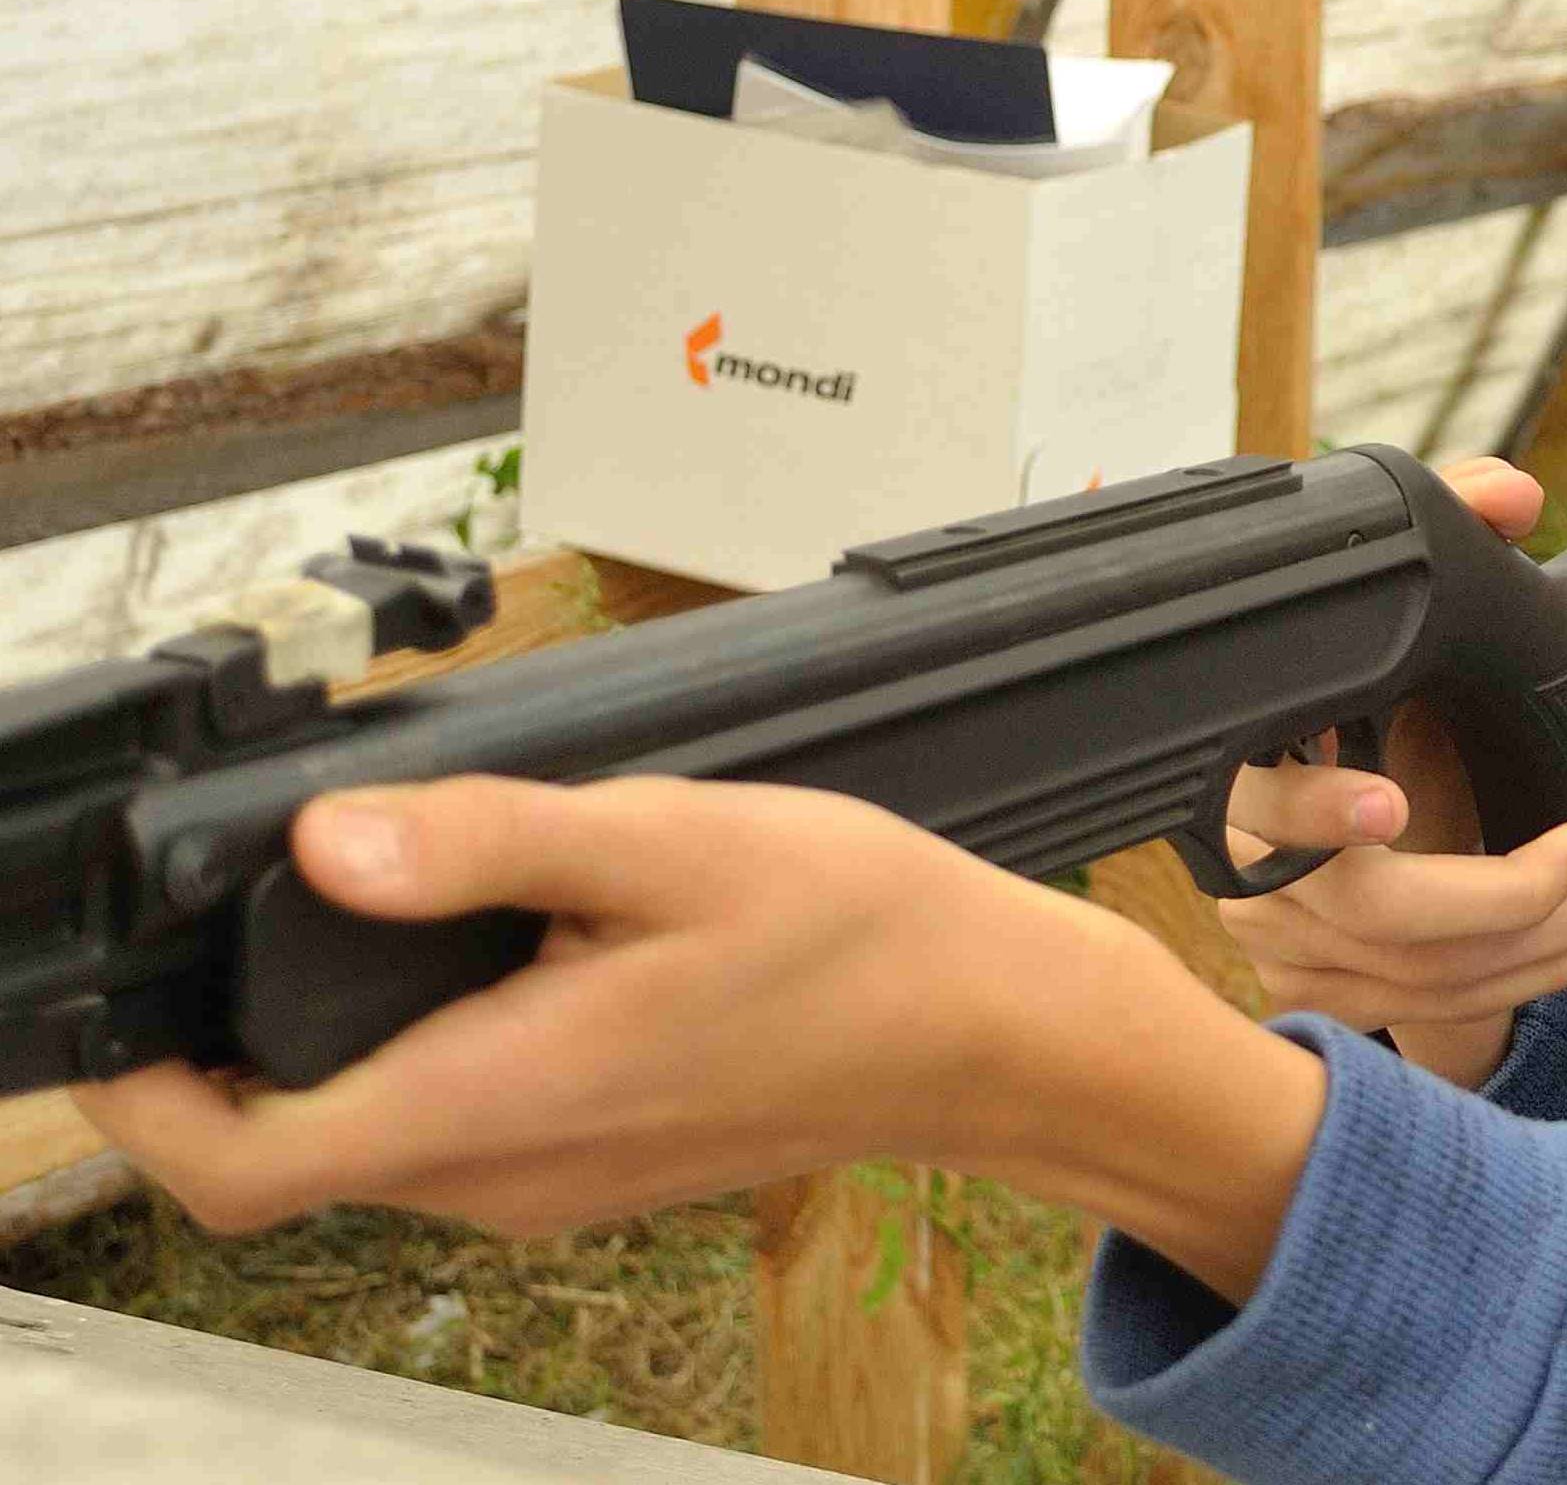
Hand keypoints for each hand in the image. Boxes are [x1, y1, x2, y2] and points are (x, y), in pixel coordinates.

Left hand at [75, 772, 1233, 1243]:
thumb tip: (325, 843)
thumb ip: (490, 840)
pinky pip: (446, 1128)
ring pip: (364, 1135)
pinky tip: (493, 951)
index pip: (237, 1163)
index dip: (137, 1096)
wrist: (994, 1027)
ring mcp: (547, 1183)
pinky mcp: (587, 1165)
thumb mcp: (674, 840)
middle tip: (238, 902)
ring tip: (369, 903)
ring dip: (328, 1041)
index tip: (114, 1006)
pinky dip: (413, 1052)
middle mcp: (504, 1172)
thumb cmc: (864, 933)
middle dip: (227, 1042)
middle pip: (285, 1146)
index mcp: (502, 1098)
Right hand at [1216, 459, 1566, 1088]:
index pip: (1253, 798)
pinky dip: (1525, 979)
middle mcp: (1252, 865)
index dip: (1314, 810)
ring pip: (1414, 978)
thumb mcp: (1404, 614)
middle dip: (1497, 894)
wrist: (1341, 789)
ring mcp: (1284, 942)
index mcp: (1246, 765)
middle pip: (1363, 913)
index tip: (1392, 801)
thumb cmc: (1370, 690)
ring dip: (1537, 938)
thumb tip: (1511, 495)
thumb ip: (1449, 529)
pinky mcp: (1328, 990)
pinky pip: (1431, 1012)